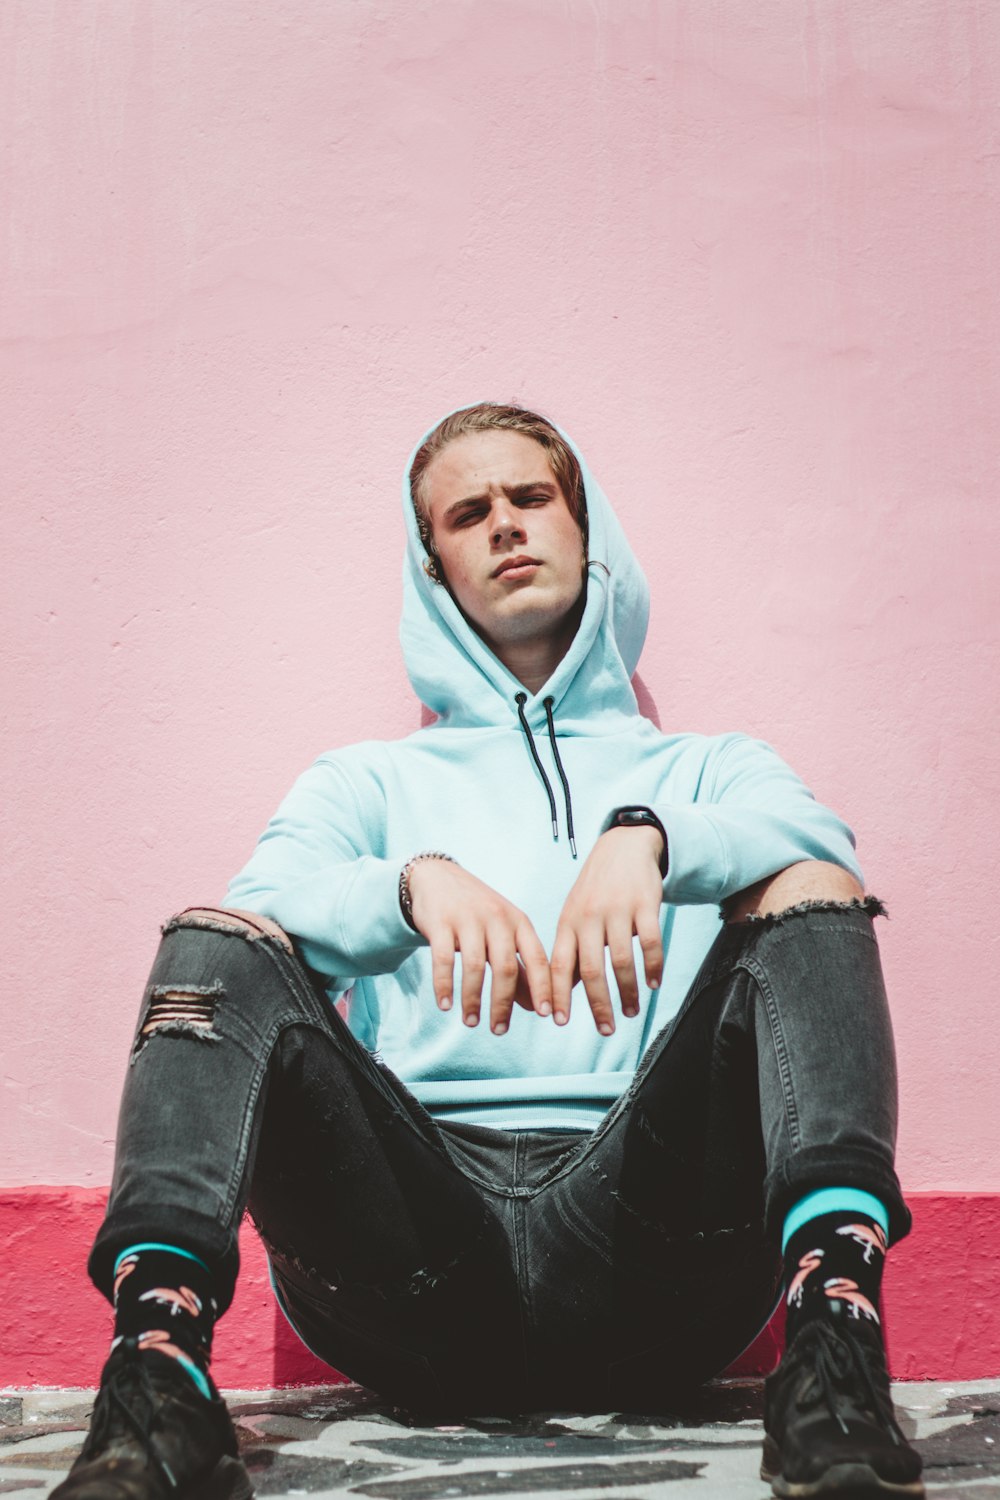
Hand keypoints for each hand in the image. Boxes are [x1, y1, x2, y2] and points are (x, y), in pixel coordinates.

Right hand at [407, 859, 552, 1034]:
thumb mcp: (504, 934)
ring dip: (473, 1000)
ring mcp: (468, 919)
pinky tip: (445, 1005)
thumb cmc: (478, 913)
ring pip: (475, 967)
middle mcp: (497, 919)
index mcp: (519, 923)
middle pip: (506, 968)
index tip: (548, 1016)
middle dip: (503, 1004)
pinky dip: (444, 985)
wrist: (438, 877)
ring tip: (471, 1023)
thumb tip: (537, 1007)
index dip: (544, 988)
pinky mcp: (441, 922)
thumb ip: (521, 968)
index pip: (538, 959)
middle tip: (499, 1031)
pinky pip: (444, 959)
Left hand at [550, 826, 663, 1032]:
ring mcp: (617, 910)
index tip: (558, 1021)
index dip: (557, 994)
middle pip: (592, 970)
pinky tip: (653, 984)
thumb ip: (571, 950)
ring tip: (631, 1011)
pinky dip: (653, 967)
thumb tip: (564, 991)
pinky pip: (650, 942)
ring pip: (622, 961)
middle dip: (598, 1005)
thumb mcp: (575, 914)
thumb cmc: (596, 889)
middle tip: (606, 1029)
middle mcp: (590, 917)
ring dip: (628, 992)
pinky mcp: (644, 904)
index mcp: (568, 923)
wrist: (623, 846)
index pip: (559, 965)